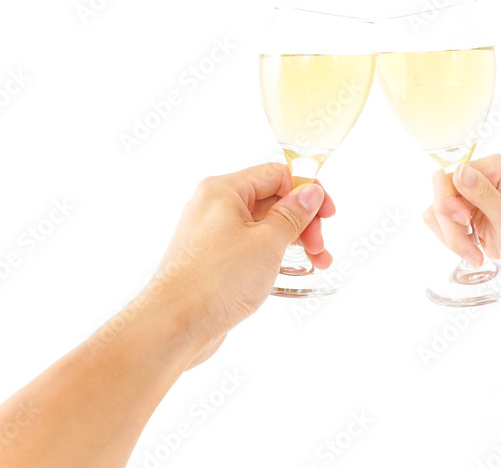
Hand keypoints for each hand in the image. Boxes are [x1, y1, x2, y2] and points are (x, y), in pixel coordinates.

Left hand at [145, 163, 334, 367]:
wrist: (173, 325)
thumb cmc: (215, 280)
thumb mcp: (268, 242)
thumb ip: (293, 214)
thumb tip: (310, 192)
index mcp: (223, 191)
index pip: (275, 175)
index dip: (306, 191)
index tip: (327, 214)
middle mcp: (214, 207)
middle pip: (271, 201)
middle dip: (303, 222)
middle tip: (320, 248)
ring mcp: (211, 236)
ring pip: (263, 228)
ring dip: (293, 242)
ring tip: (318, 264)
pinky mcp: (211, 262)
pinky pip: (249, 249)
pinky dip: (273, 257)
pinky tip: (291, 273)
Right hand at [423, 154, 500, 275]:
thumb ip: (484, 195)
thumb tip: (459, 170)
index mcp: (493, 168)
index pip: (452, 175)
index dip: (449, 200)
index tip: (466, 223)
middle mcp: (477, 176)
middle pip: (440, 195)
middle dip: (451, 226)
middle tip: (470, 249)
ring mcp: (466, 194)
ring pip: (436, 212)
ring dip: (452, 239)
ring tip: (475, 256)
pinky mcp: (459, 212)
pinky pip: (437, 223)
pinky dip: (450, 241)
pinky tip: (471, 251)